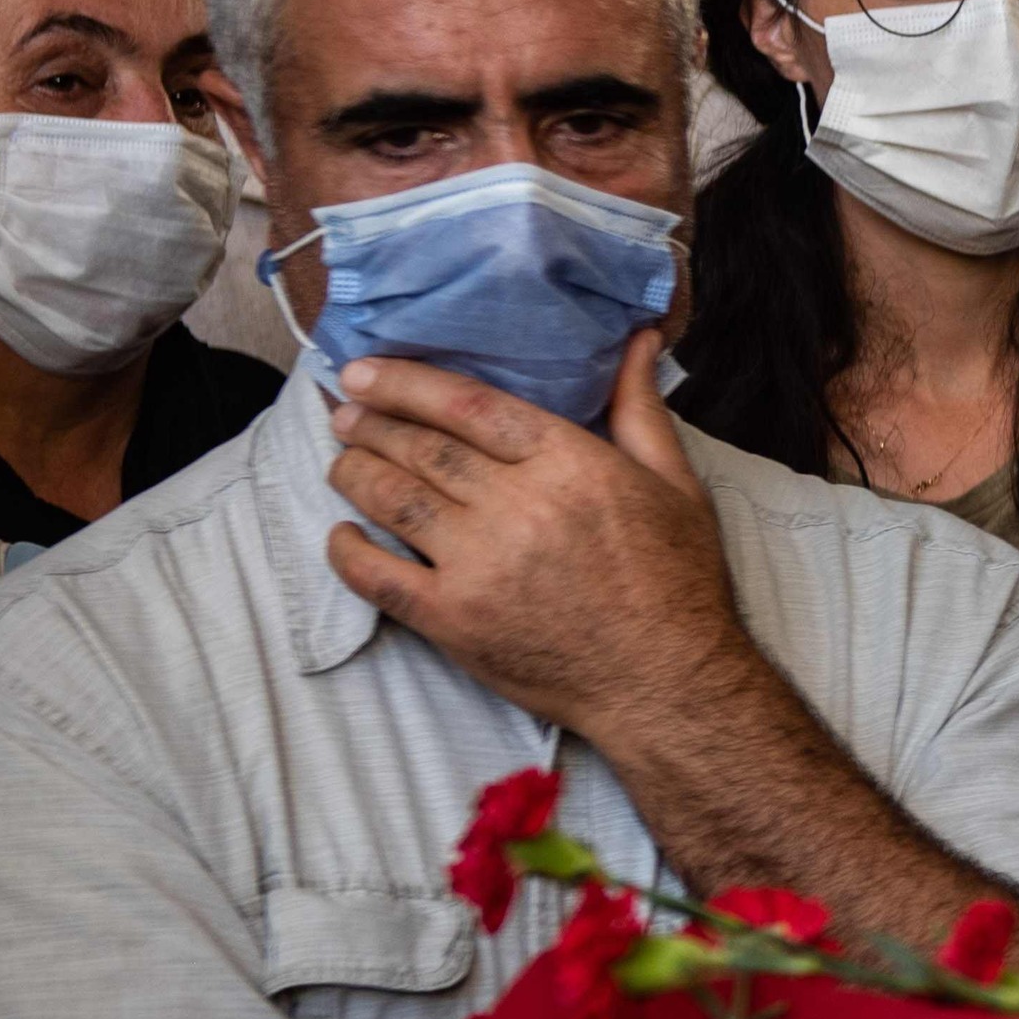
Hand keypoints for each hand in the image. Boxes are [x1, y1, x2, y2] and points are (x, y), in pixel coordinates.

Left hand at [322, 333, 752, 745]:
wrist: (666, 681)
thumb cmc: (677, 581)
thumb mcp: (674, 483)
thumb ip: (639, 406)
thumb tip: (637, 336)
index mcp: (569, 463)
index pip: (466, 404)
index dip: (405, 382)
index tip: (364, 371)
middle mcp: (518, 507)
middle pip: (420, 447)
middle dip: (371, 423)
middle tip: (344, 412)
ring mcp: (479, 566)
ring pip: (392, 499)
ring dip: (354, 473)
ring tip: (342, 461)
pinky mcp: (454, 620)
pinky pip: (377, 576)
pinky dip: (347, 551)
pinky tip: (342, 534)